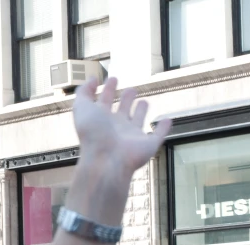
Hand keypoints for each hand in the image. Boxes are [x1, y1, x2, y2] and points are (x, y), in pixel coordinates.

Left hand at [69, 78, 170, 222]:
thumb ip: (84, 92)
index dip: (108, 89)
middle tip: (131, 89)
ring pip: (138, 121)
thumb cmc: (93, 133)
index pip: (104, 101)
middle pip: (122, 111)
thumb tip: (92, 79)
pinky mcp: (148, 145)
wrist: (107, 160)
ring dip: (141, 111)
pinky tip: (168, 120)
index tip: (112, 79)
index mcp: (101, 119)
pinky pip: (158, 135)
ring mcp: (132, 137)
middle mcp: (116, 127)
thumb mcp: (82, 108)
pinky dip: (164, 128)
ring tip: (144, 102)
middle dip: (126, 99)